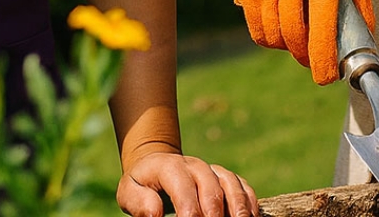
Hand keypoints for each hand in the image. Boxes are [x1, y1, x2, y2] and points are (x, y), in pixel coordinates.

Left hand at [116, 151, 258, 216]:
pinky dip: (249, 201)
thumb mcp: (129, 191)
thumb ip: (139, 201)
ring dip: (238, 206)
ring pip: (230, 183)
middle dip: (214, 212)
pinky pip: (241, 184)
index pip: (182, 186)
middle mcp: (194, 165)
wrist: (156, 165)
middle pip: (210, 186)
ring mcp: (211, 170)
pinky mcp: (224, 177)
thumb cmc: (141, 184)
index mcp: (169, 167)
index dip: (188, 209)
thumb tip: (156, 213)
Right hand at [233, 0, 374, 84]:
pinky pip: (256, 31)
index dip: (323, 55)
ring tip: (300, 39)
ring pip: (272, 34)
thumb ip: (361, 8)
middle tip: (315, 62)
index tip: (325, 78)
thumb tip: (362, 50)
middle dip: (305, 56)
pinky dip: (270, 39)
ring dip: (288, 48)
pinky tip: (282, 25)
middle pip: (293, 31)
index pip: (321, 19)